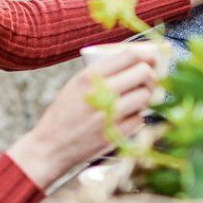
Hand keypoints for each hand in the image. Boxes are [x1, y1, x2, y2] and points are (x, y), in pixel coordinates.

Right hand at [9, 48, 158, 187]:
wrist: (50, 146)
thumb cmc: (64, 113)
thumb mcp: (75, 85)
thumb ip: (101, 72)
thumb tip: (136, 62)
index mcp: (89, 76)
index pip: (129, 56)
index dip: (146, 55)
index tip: (152, 59)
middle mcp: (100, 93)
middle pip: (144, 73)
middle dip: (151, 75)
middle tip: (148, 80)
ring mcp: (110, 115)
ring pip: (146, 96)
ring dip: (145, 97)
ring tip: (136, 99)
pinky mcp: (116, 134)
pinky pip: (140, 119)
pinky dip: (137, 117)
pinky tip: (126, 117)